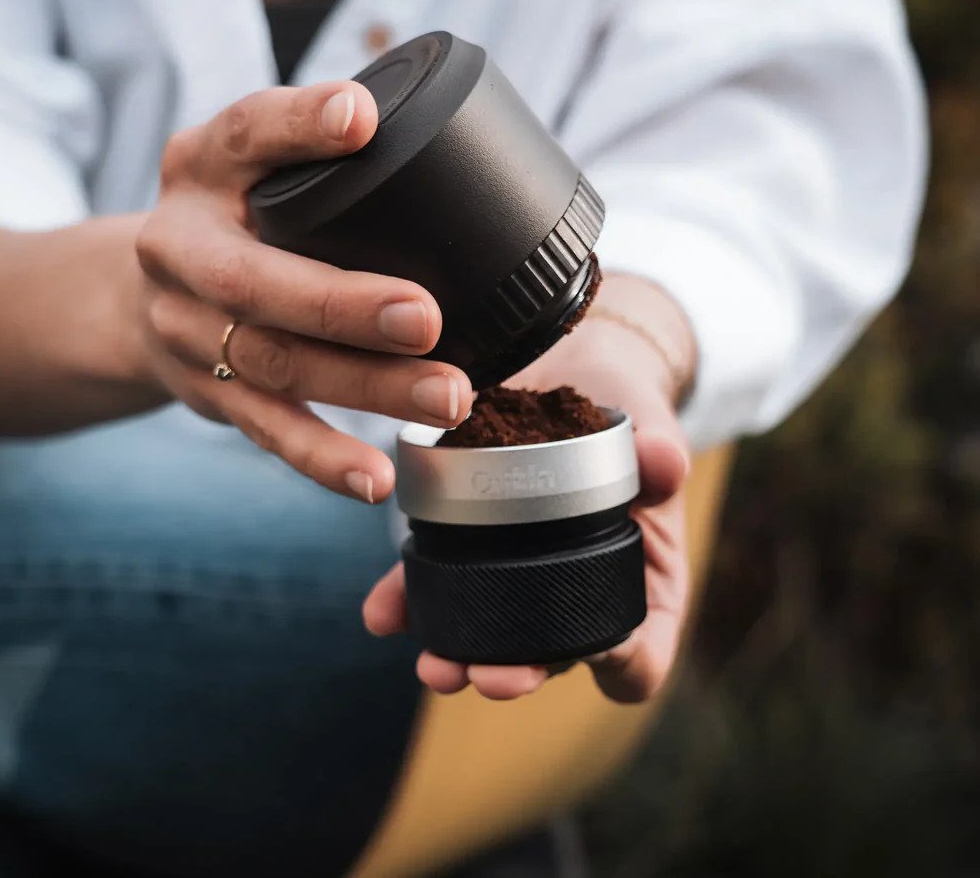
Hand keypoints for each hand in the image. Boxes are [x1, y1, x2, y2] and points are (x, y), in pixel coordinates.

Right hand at [134, 83, 472, 501]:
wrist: (136, 298)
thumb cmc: (231, 221)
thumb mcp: (248, 167)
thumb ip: (313, 159)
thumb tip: (449, 154)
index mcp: (200, 168)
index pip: (244, 133)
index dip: (298, 126)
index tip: (360, 119)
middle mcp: (179, 247)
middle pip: (258, 281)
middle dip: (344, 304)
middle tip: (426, 317)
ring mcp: (188, 329)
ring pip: (276, 364)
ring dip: (366, 388)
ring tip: (449, 399)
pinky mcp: (207, 394)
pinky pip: (268, 431)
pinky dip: (324, 459)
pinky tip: (378, 478)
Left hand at [363, 279, 694, 702]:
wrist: (571, 373)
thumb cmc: (627, 412)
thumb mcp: (649, 426)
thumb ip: (657, 448)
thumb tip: (666, 462)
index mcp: (637, 583)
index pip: (641, 652)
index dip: (625, 662)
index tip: (602, 653)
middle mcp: (573, 592)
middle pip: (551, 657)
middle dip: (518, 673)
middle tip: (491, 677)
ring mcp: (517, 574)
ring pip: (487, 632)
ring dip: (456, 655)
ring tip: (435, 666)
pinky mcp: (468, 542)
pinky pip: (436, 582)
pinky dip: (409, 601)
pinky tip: (384, 611)